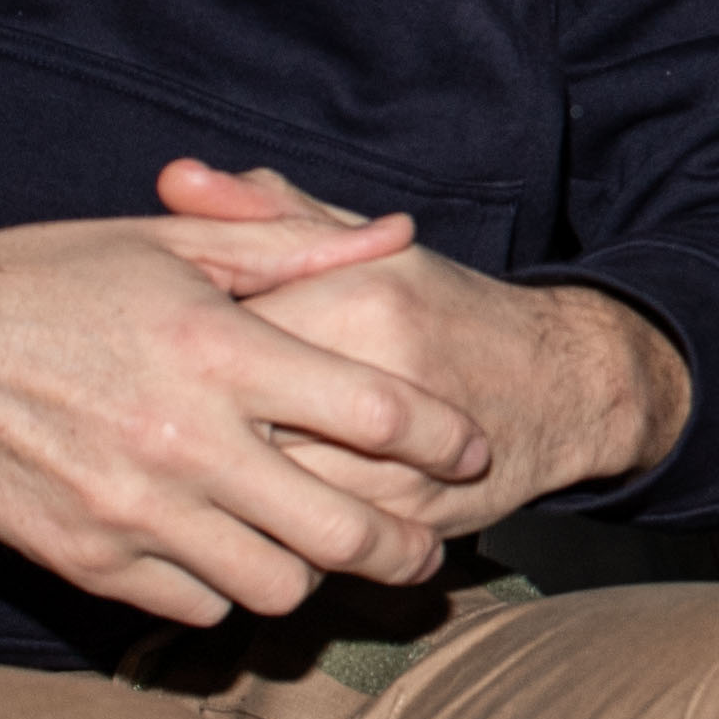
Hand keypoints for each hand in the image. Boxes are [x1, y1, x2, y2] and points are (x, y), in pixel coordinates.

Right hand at [0, 203, 485, 629]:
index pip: (377, 413)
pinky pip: (196, 604)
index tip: (470, 449)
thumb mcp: (172, 242)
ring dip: (312, 572)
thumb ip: (295, 244)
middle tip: (428, 550)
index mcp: (217, 351)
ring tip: (322, 550)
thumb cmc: (47, 276)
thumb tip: (400, 236)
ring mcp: (131, 512)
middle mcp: (184, 442)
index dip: (443, 439)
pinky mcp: (84, 561)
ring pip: (276, 587)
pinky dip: (227, 586)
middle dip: (406, 547)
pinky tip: (232, 553)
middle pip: (344, 530)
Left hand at [155, 162, 687, 522]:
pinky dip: (269, 531)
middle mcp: (380, 379)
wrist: (563, 383)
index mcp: (359, 299)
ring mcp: (399, 455)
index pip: (223, 329)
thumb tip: (173, 179)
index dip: (173, 347)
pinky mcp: (411, 517)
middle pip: (235, 419)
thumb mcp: (365, 247)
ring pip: (267, 491)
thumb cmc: (444, 310)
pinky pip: (310, 540)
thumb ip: (267, 215)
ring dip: (222, 490)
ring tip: (194, 472)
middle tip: (159, 421)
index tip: (154, 352)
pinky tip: (250, 514)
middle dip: (189, 426)